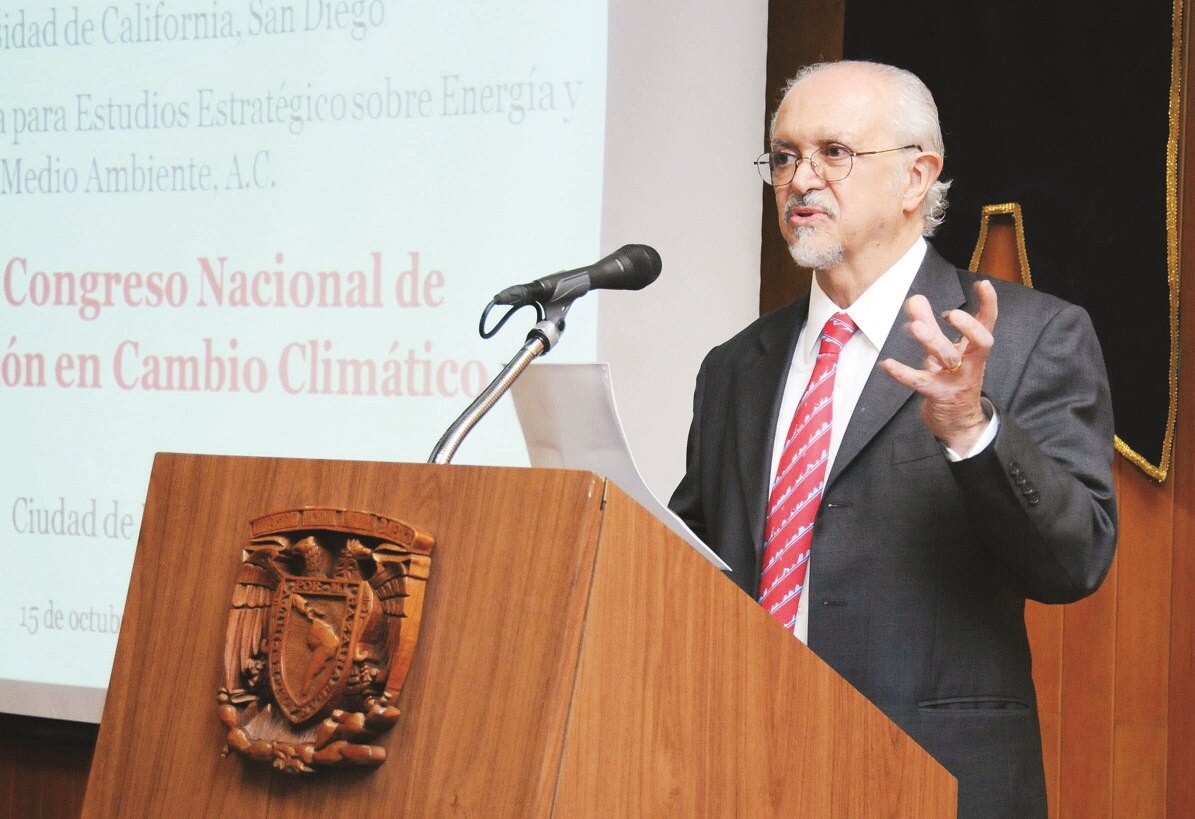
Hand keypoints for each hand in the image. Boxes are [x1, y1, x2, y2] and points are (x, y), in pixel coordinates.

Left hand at [879, 280, 997, 453]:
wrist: (958, 424)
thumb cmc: (950, 382)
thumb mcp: (941, 352)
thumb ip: (929, 325)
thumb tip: (915, 298)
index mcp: (973, 352)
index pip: (986, 326)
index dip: (989, 305)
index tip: (983, 284)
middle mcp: (970, 365)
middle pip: (979, 343)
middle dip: (966, 326)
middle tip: (948, 313)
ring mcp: (956, 382)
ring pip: (950, 359)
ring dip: (934, 341)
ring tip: (915, 326)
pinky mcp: (939, 396)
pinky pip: (921, 383)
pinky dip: (903, 373)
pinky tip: (887, 364)